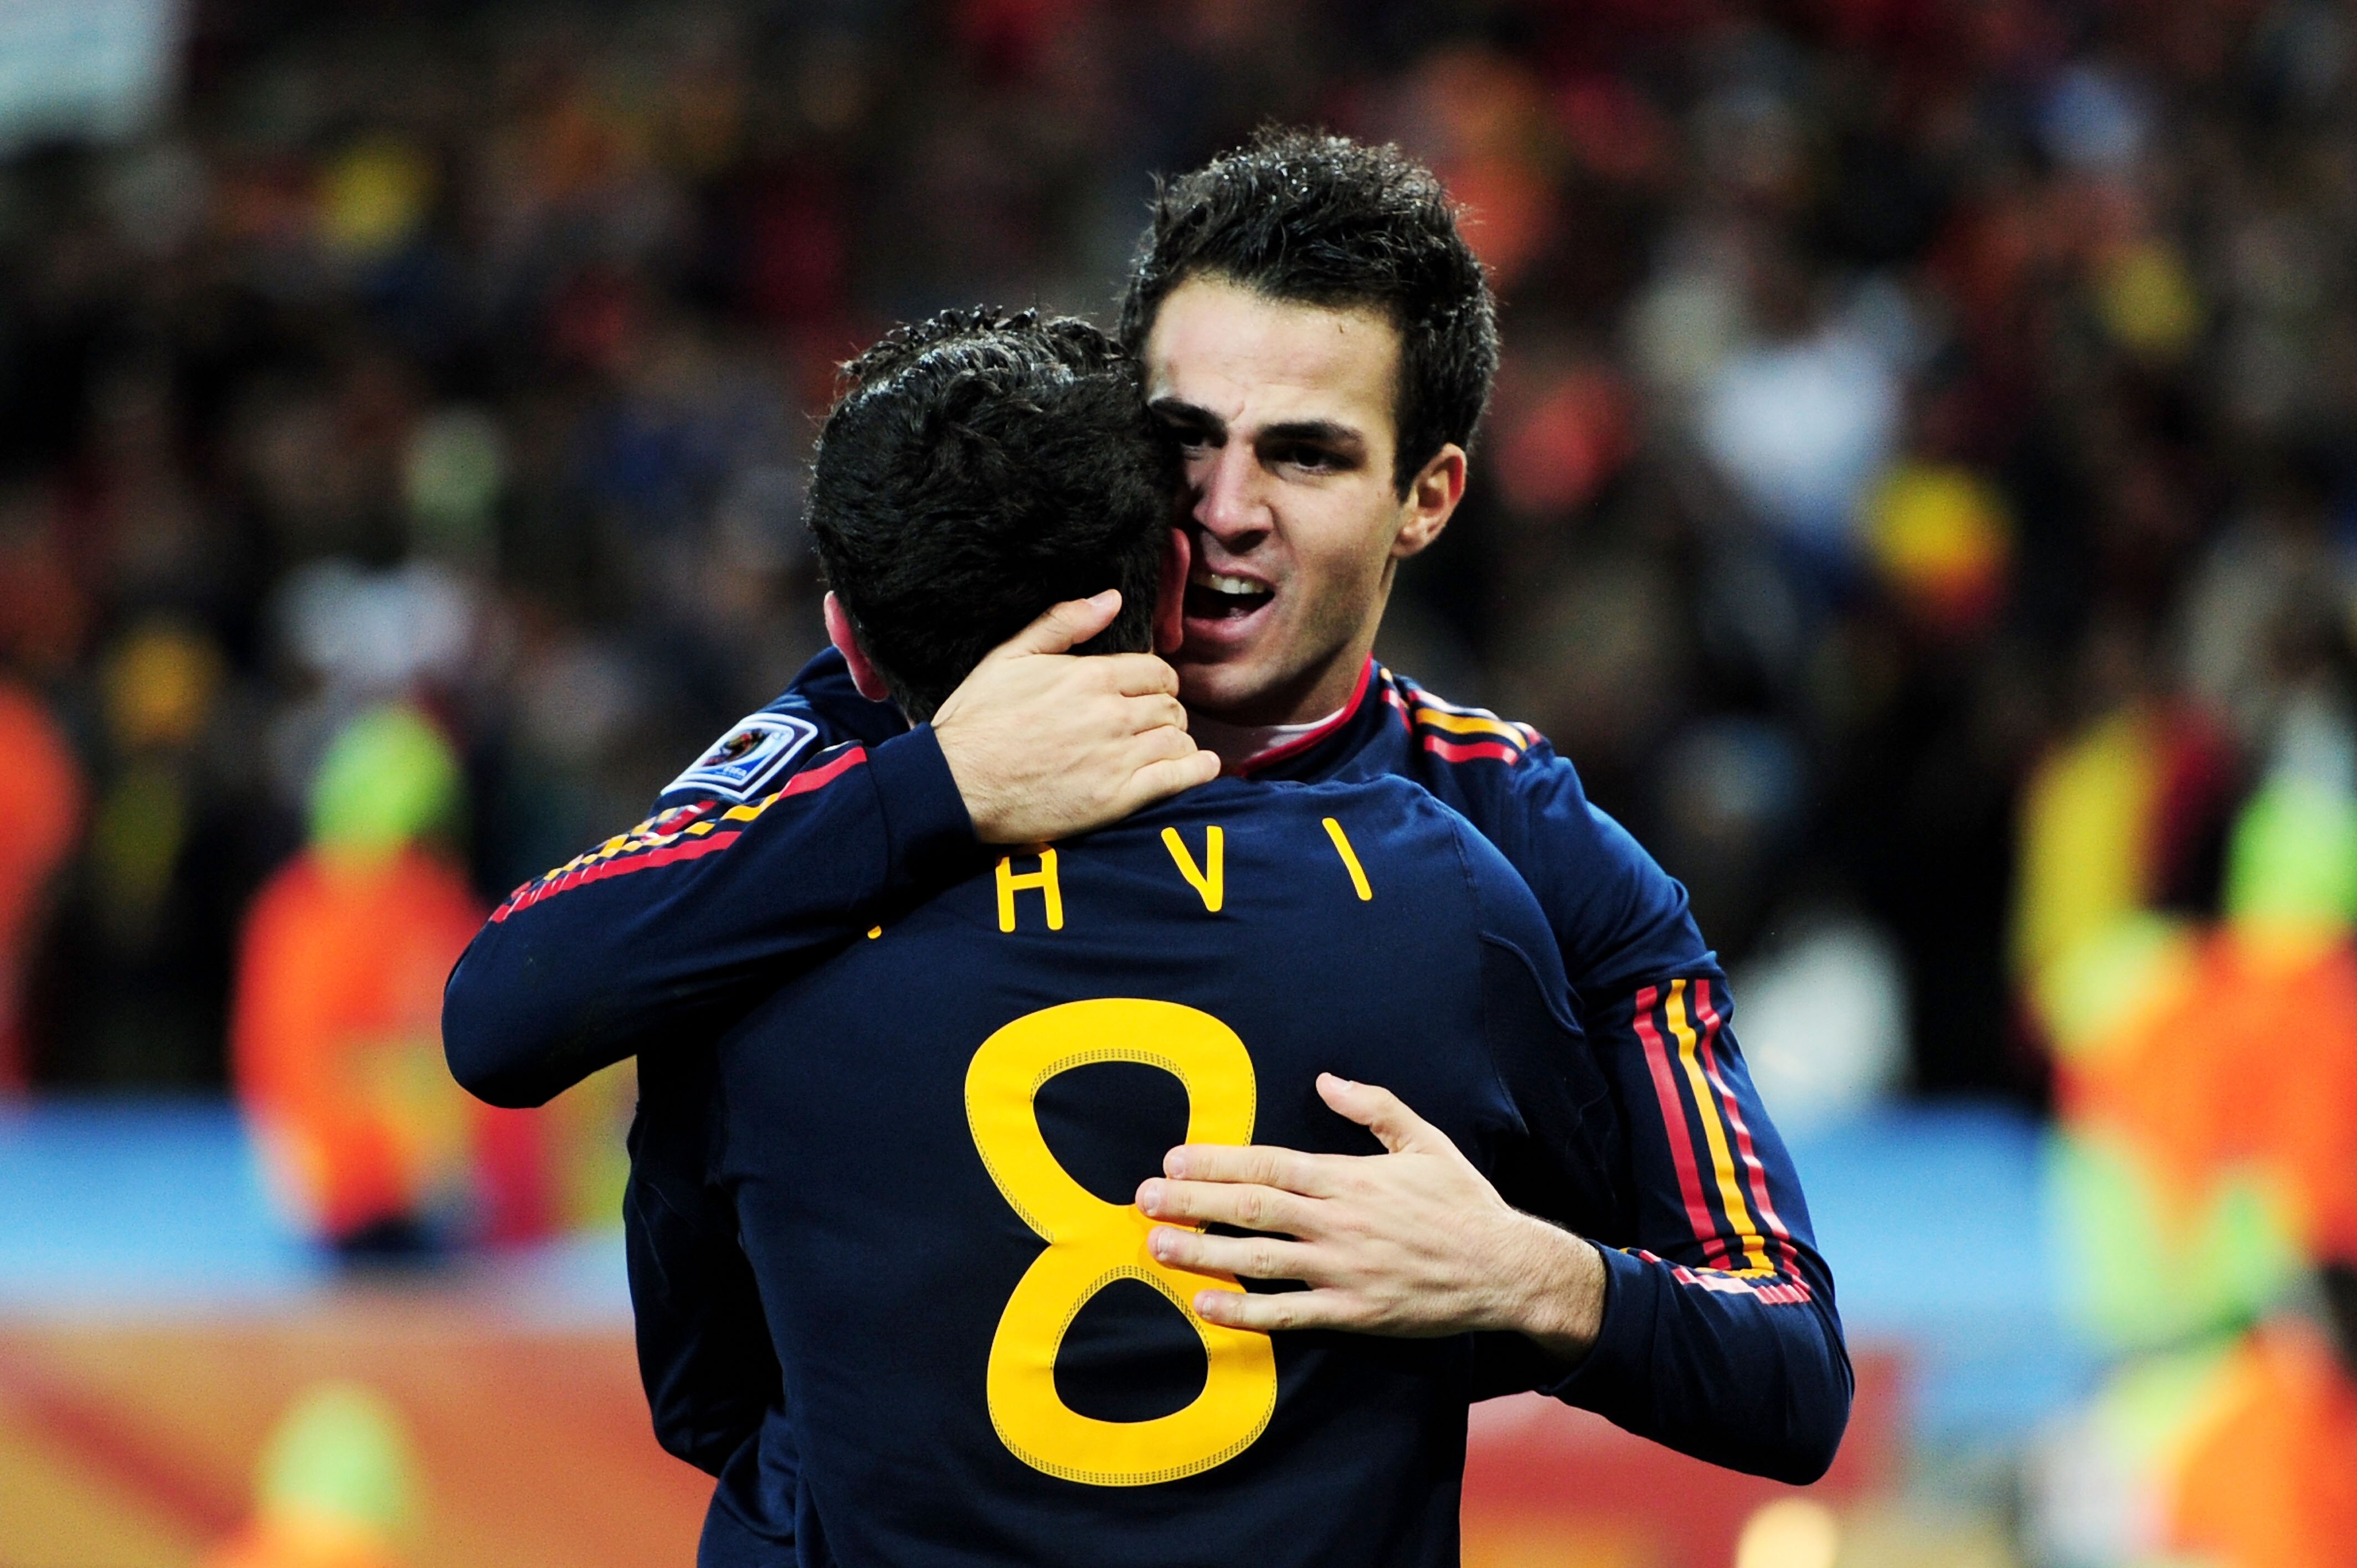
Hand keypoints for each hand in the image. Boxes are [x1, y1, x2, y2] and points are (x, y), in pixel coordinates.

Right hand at [929, 591, 1220, 844]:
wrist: (955, 784)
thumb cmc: (977, 720)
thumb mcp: (1009, 656)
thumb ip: (1063, 623)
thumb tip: (1112, 598)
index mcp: (1090, 676)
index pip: (1156, 670)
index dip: (1158, 680)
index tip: (1150, 690)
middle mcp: (1111, 714)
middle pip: (1170, 705)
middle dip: (1168, 710)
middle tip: (1155, 721)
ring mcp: (1116, 757)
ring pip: (1177, 739)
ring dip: (1178, 740)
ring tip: (1167, 745)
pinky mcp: (1116, 798)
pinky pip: (1177, 778)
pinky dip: (1197, 770)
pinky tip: (1201, 767)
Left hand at [1136, 1073, 1604, 1359]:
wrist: (1507, 1269)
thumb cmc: (1462, 1201)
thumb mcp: (1425, 1140)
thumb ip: (1373, 1106)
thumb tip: (1326, 1079)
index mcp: (1350, 1178)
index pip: (1270, 1166)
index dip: (1217, 1163)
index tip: (1173, 1160)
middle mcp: (1339, 1223)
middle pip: (1252, 1209)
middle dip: (1192, 1203)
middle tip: (1143, 1199)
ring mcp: (1343, 1271)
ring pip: (1259, 1261)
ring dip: (1203, 1253)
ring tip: (1157, 1245)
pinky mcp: (1352, 1312)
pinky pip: (1288, 1314)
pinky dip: (1244, 1312)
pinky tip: (1205, 1306)